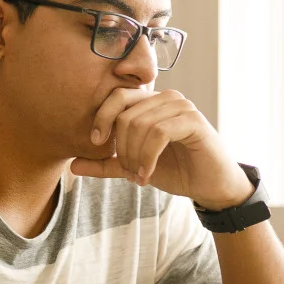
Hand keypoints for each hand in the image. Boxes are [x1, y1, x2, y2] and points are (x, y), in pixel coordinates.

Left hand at [71, 88, 253, 209]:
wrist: (211, 186)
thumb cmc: (177, 171)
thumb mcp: (134, 167)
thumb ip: (106, 164)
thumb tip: (72, 165)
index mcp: (152, 103)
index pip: (118, 97)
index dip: (102, 117)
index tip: (97, 144)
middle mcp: (167, 98)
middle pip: (126, 114)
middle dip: (121, 148)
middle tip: (128, 172)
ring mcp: (182, 107)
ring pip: (141, 124)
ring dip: (134, 156)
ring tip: (139, 176)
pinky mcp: (193, 121)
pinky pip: (159, 132)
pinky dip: (148, 156)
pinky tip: (148, 174)